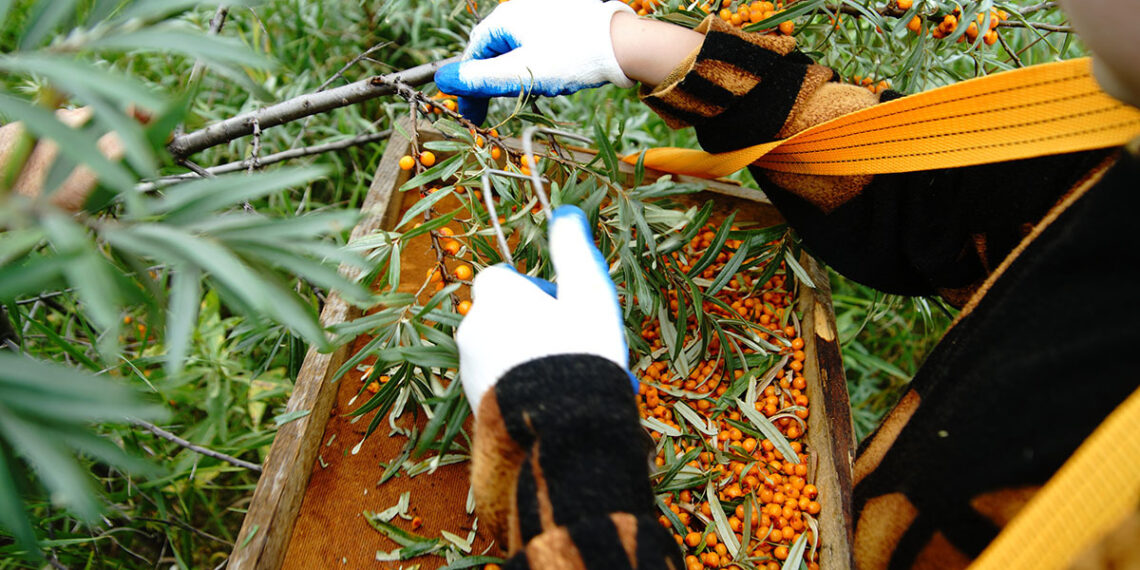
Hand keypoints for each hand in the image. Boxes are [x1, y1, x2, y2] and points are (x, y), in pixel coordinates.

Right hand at [434, 0, 635, 124]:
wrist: (624, 45)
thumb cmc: (571, 59)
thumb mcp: (519, 75)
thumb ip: (479, 80)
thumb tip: (442, 80)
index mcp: (505, 17)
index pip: (473, 54)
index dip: (468, 87)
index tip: (470, 116)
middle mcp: (522, 10)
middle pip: (494, 53)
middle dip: (494, 84)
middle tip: (494, 114)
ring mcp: (544, 14)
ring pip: (518, 53)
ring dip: (519, 78)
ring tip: (534, 93)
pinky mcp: (565, 22)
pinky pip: (540, 47)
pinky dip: (539, 67)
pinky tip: (555, 79)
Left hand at [456, 205, 631, 413]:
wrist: (558, 425)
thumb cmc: (577, 350)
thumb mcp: (587, 292)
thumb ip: (573, 249)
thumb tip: (566, 213)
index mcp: (496, 295)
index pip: (504, 278)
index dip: (534, 290)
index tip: (563, 308)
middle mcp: (473, 326)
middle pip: (503, 316)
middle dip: (535, 326)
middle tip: (573, 346)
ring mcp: (468, 366)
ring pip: (500, 351)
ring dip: (528, 358)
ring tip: (568, 378)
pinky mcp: (472, 400)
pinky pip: (498, 383)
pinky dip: (520, 386)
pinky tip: (552, 401)